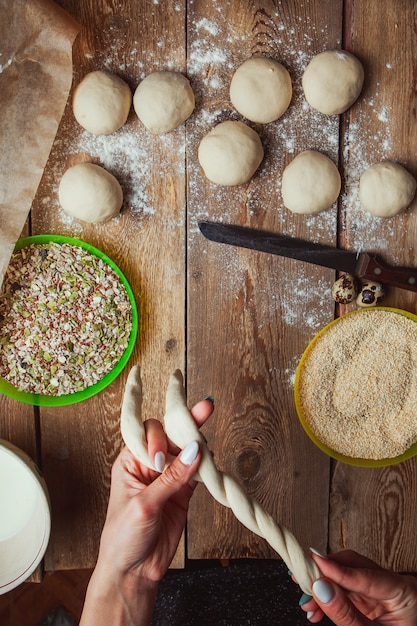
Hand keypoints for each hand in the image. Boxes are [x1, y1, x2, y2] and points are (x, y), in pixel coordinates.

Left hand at [80, 397, 213, 625]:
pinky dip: (207, 465)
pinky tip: (212, 456)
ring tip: (209, 420)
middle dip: (185, 422)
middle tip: (205, 407)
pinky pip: (198, 472)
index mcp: (130, 462)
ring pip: (187, 451)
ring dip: (198, 439)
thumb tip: (194, 452)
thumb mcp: (143, 506)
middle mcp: (150, 466)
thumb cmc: (123, 538)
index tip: (163, 456)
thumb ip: (170, 479)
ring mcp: (168, 478)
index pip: (147, 435)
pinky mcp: (184, 493)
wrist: (134, 572)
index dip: (158, 438)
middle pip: (170, 436)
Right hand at [300, 550, 416, 624]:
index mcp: (405, 592)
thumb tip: (321, 589)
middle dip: (325, 575)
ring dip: (323, 587)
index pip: (365, 575)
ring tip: (307, 602)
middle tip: (301, 578)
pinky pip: (344, 589)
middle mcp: (393, 584)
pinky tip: (316, 608)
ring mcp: (380, 589)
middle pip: (353, 567)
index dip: (336, 568)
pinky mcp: (368, 596)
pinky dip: (329, 597)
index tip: (313, 560)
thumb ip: (346, 615)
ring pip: (345, 576)